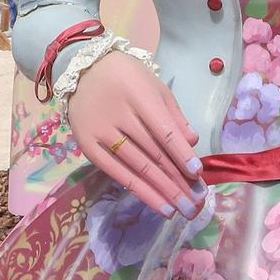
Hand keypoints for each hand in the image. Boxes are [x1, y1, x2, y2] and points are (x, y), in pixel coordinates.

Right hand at [67, 50, 203, 217]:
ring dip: (162, 191)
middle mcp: (118, 116)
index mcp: (139, 95)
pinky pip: (117, 173)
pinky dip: (140, 191)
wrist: (82, 70)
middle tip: (197, 203)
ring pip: (137, 168)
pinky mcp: (87, 146)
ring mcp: (101, 133)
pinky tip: (158, 204)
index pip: (164, 131)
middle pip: (153, 154)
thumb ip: (174, 115)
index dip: (181, 154)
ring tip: (183, 209)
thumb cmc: (126, 77)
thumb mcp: (154, 86)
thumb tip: (193, 142)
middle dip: (177, 181)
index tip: (198, 174)